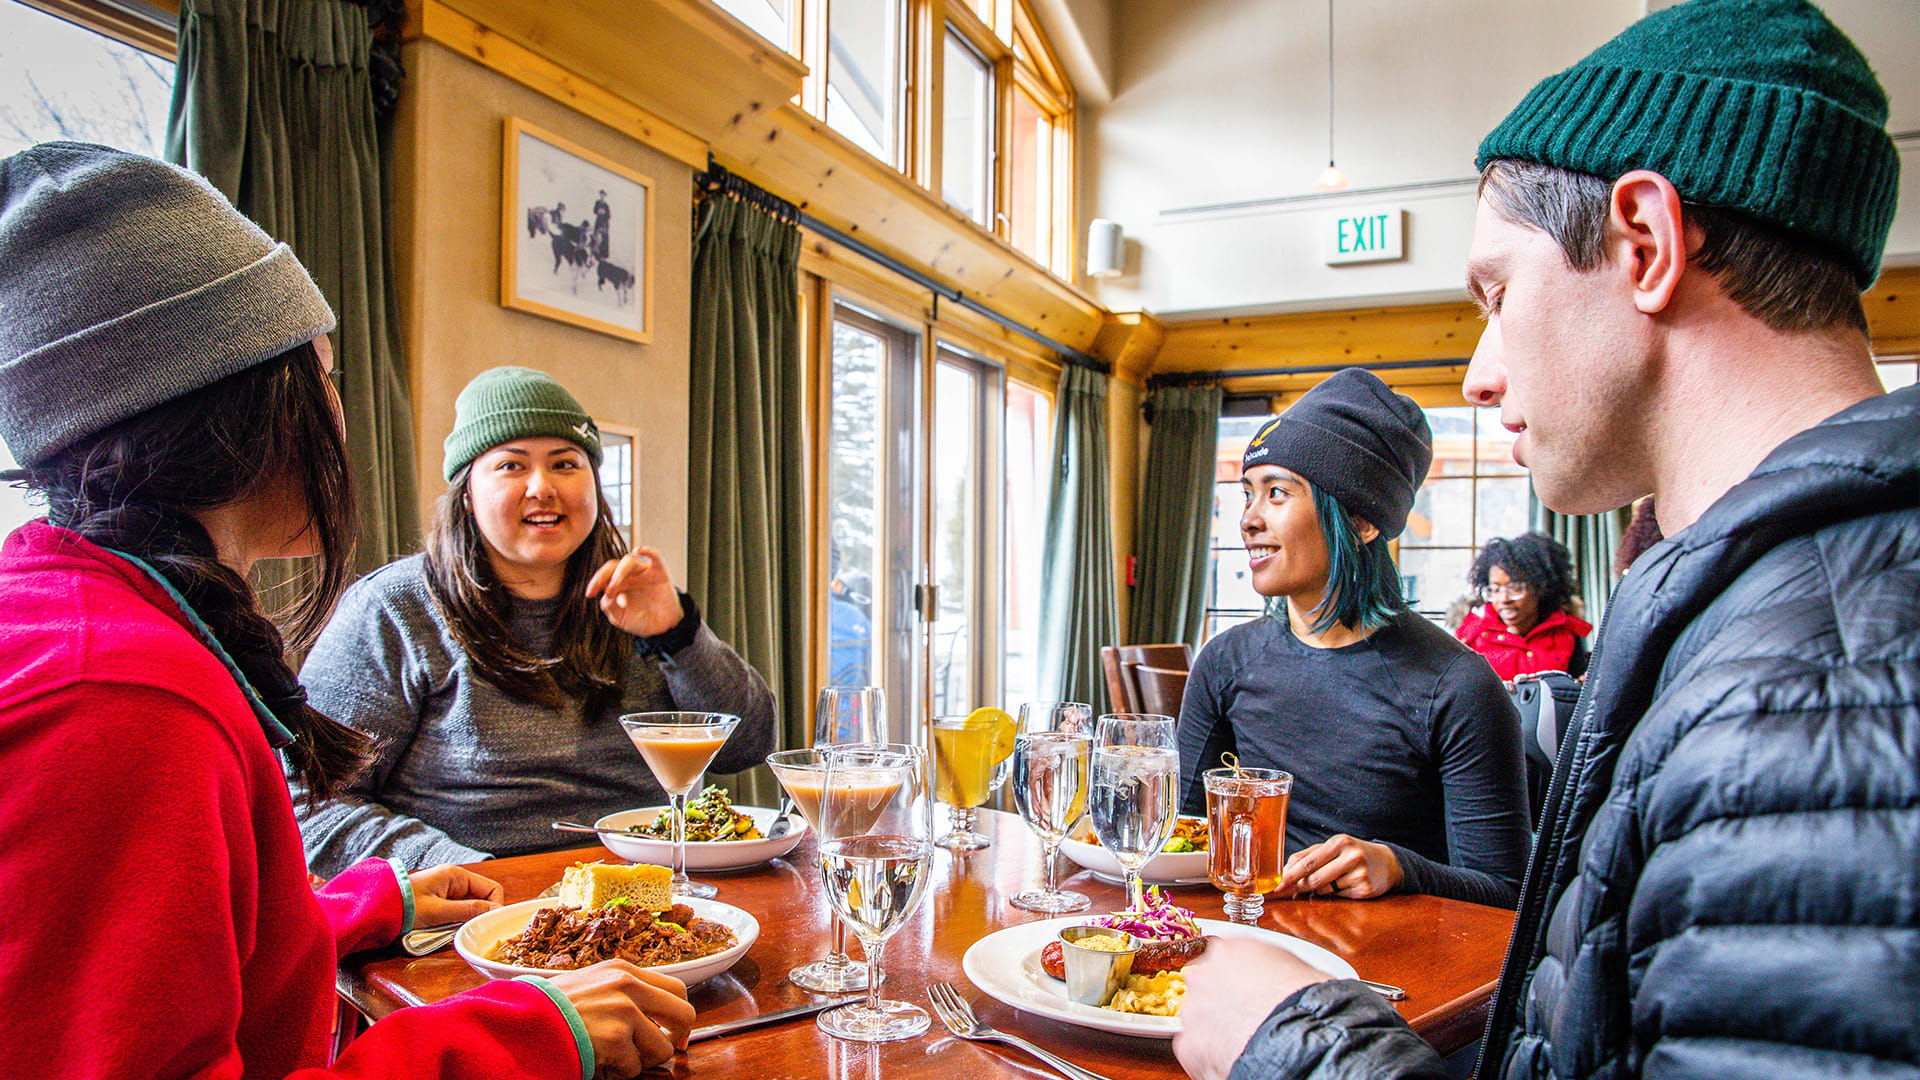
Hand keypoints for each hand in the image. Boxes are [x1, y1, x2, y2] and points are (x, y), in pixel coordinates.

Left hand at [408, 864, 503, 926]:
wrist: (377, 908)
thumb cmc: (405, 905)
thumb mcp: (438, 911)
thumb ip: (468, 911)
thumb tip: (495, 911)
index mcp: (457, 876)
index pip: (492, 889)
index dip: (495, 906)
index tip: (490, 924)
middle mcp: (454, 881)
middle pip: (481, 899)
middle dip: (478, 916)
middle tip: (471, 931)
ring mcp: (446, 891)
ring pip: (469, 908)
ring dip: (464, 921)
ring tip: (452, 931)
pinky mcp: (439, 902)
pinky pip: (456, 913)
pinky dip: (454, 923)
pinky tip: (445, 930)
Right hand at [546, 960, 693, 1077]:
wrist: (518, 1022)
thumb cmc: (550, 1010)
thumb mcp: (591, 986)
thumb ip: (624, 995)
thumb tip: (656, 1019)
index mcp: (624, 971)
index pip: (677, 987)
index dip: (678, 1016)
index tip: (672, 1032)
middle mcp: (628, 985)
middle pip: (684, 1014)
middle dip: (675, 1039)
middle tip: (656, 1053)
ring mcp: (623, 1011)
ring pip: (661, 1048)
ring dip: (638, 1061)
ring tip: (609, 1056)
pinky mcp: (615, 1038)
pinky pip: (633, 1069)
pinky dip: (616, 1074)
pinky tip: (596, 1062)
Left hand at [586, 546, 683, 637]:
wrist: (662, 627)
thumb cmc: (640, 620)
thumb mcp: (619, 618)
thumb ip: (609, 607)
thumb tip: (606, 596)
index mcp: (617, 584)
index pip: (603, 576)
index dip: (595, 582)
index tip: (590, 593)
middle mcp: (629, 576)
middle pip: (613, 566)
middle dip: (604, 575)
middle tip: (606, 589)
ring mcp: (644, 573)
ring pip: (629, 561)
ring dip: (619, 571)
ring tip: (614, 585)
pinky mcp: (659, 573)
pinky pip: (655, 557)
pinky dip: (648, 551)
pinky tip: (639, 549)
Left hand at [1173, 940, 1332, 1079]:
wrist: (1299, 1038)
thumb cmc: (1306, 1002)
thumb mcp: (1296, 967)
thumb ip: (1270, 968)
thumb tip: (1277, 981)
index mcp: (1231, 948)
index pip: (1223, 957)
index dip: (1236, 978)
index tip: (1246, 991)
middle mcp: (1204, 973)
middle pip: (1205, 986)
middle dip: (1221, 1001)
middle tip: (1245, 1017)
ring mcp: (1193, 1008)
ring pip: (1199, 1019)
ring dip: (1216, 1028)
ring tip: (1245, 1041)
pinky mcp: (1189, 1044)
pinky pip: (1197, 1050)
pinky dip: (1212, 1055)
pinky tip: (1235, 1058)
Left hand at [1279, 834, 1401, 898]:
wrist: (1387, 862)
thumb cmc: (1352, 854)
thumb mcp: (1332, 848)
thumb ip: (1307, 857)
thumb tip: (1285, 873)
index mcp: (1339, 842)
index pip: (1309, 863)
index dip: (1290, 876)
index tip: (1278, 885)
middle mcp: (1351, 857)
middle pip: (1315, 879)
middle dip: (1300, 886)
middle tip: (1290, 890)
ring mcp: (1360, 874)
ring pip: (1326, 889)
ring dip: (1320, 889)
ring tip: (1331, 880)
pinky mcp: (1366, 889)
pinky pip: (1339, 896)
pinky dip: (1335, 893)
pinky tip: (1345, 885)